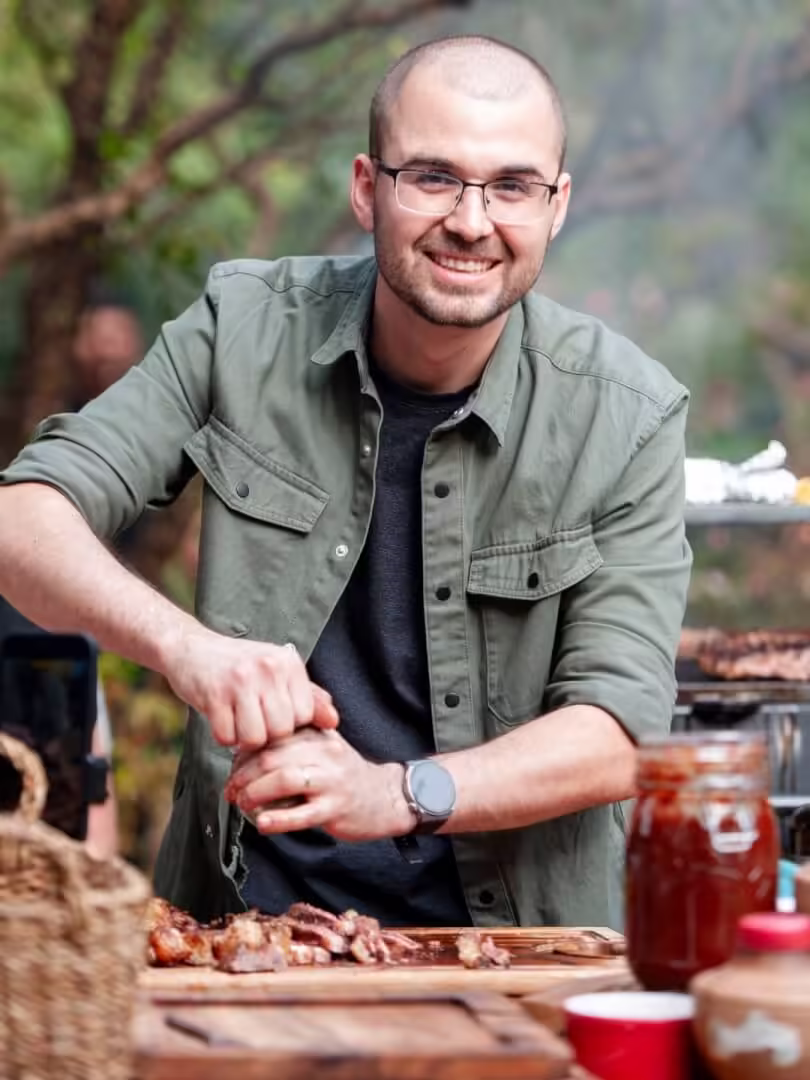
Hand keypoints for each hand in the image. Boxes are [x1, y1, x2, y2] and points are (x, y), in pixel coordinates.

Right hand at [163, 628, 337, 747]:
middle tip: (252, 720)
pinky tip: (220, 718)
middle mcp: (268, 668)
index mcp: (288, 663)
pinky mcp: (214, 694)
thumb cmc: (237, 665)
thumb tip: (334, 722)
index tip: (273, 716)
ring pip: (255, 738)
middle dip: (267, 735)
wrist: (189, 647)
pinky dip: (223, 736)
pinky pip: (227, 737)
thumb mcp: (276, 672)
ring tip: (237, 721)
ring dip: (244, 739)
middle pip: (282, 730)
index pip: (306, 715)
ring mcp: (241, 680)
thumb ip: (307, 696)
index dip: (290, 725)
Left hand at [223, 728, 413, 841]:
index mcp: (318, 733)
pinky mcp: (336, 808)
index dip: (245, 752)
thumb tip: (247, 748)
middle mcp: (325, 752)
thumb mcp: (324, 745)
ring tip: (243, 803)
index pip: (272, 735)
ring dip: (255, 793)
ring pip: (285, 779)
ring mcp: (332, 780)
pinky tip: (263, 823)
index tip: (234, 768)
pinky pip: (302, 814)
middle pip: (272, 756)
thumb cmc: (346, 775)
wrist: (385, 797)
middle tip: (232, 789)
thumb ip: (293, 741)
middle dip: (243, 775)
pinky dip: (278, 819)